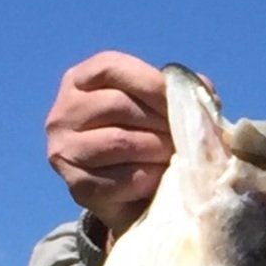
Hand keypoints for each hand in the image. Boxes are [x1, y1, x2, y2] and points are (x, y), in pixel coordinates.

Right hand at [45, 51, 172, 238]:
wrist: (136, 198)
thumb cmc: (150, 141)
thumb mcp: (163, 108)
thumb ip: (182, 92)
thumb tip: (202, 88)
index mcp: (80, 82)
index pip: (110, 68)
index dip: (152, 83)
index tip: (184, 100)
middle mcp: (63, 113)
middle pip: (117, 105)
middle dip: (161, 120)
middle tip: (188, 135)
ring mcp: (65, 151)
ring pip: (119, 141)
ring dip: (158, 149)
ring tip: (177, 155)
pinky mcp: (78, 187)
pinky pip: (122, 179)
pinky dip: (151, 178)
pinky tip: (163, 179)